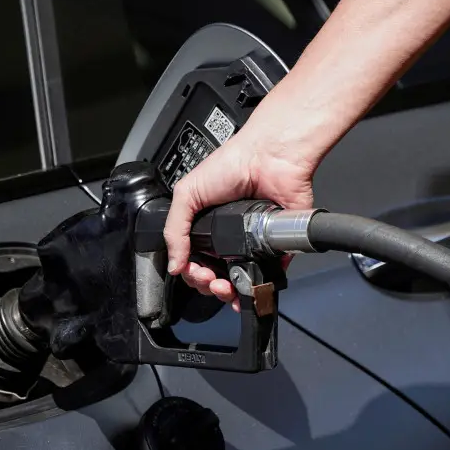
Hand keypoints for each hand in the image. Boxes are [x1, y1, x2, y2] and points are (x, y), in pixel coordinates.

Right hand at [164, 128, 316, 307]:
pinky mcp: (276, 247)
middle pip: (214, 276)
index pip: (193, 260)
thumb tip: (173, 263)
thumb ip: (174, 229)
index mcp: (207, 226)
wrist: (269, 157)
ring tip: (224, 285)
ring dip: (227, 292)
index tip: (190, 269)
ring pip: (239, 281)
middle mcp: (229, 238)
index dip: (190, 271)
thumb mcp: (187, 193)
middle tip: (207, 277)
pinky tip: (246, 290)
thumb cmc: (232, 164)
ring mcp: (253, 244)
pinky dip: (257, 288)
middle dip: (206, 284)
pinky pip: (268, 275)